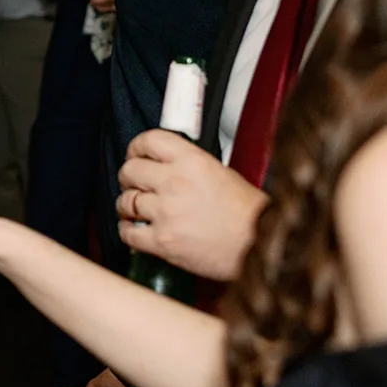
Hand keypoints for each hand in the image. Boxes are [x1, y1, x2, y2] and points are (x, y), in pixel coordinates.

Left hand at [117, 130, 268, 280]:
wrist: (260, 246)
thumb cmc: (249, 215)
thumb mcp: (222, 173)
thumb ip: (190, 165)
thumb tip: (166, 164)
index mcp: (192, 161)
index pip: (149, 140)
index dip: (136, 148)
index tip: (135, 155)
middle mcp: (175, 183)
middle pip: (130, 170)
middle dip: (128, 178)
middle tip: (133, 184)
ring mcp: (166, 212)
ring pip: (125, 201)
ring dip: (127, 206)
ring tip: (136, 210)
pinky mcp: (162, 241)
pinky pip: (128, 233)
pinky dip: (128, 232)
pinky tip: (136, 231)